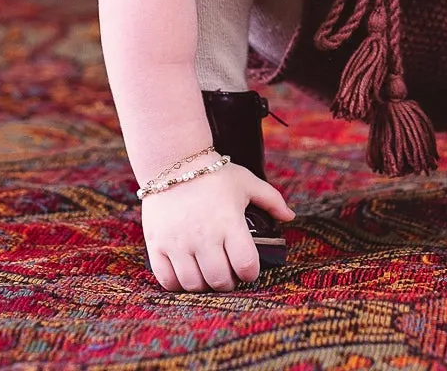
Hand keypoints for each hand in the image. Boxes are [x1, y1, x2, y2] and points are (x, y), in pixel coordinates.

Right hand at [140, 162, 294, 291]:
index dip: (251, 273)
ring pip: (193, 284)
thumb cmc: (212, 174)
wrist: (172, 162)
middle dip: (228, 283)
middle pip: (220, 280)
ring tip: (206, 274)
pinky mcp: (157, 244)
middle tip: (227, 275)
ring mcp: (178, 242)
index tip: (248, 269)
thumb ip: (271, 199)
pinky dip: (177, 284)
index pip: (246, 265)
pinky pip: (167, 279)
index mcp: (229, 223)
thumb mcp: (246, 182)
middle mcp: (204, 236)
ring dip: (203, 285)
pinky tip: (184, 274)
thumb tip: (290, 216)